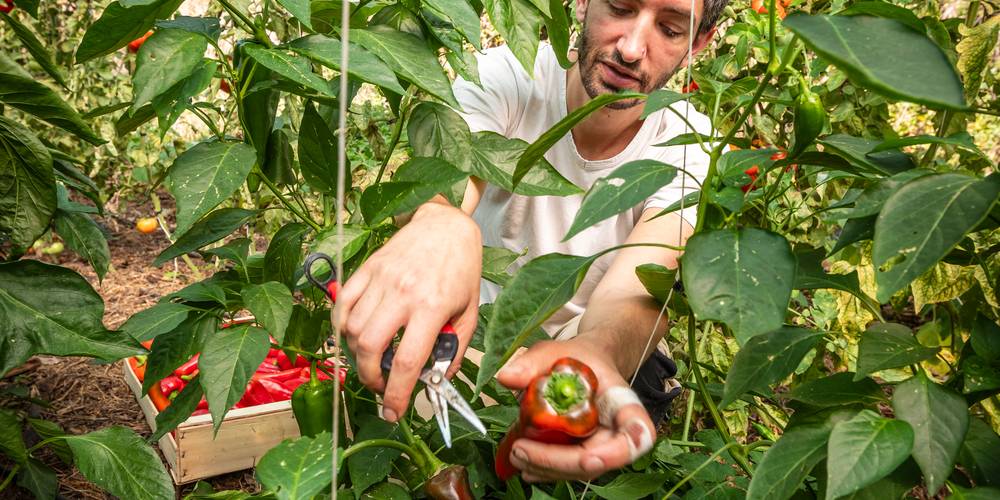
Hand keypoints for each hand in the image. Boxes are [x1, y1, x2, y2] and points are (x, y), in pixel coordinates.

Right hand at [334, 202, 481, 421]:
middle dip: (370, 378)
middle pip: (369, 348)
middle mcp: (402, 293)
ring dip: (356, 356)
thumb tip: (436, 381)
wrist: (445, 225)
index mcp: (431, 307)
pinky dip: (341, 327)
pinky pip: (342, 305)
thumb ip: (455, 350)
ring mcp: (380, 280)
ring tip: (371, 363)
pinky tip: (354, 337)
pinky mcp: (365, 270)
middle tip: (381, 387)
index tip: (393, 411)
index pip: (406, 362)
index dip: (396, 394)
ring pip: (352, 329)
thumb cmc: (461, 269)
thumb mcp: (469, 312)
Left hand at [496, 339, 655, 481]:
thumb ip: (534, 362)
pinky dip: (544, 470)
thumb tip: (507, 377)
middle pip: (599, 460)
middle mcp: (617, 432)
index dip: (617, 453)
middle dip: (558, 463)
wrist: (587, 364)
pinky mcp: (582, 454)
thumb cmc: (580, 358)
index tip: (588, 458)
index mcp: (623, 404)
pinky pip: (567, 470)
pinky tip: (523, 464)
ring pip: (579, 471)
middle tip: (520, 451)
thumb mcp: (558, 351)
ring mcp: (601, 447)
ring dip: (546, 469)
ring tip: (515, 454)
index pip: (637, 434)